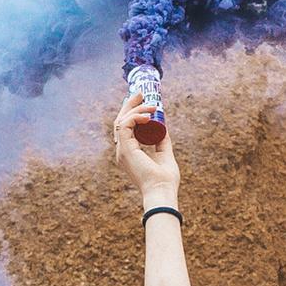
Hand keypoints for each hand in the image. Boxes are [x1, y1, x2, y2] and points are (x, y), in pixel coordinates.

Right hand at [115, 88, 180, 206]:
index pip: (125, 127)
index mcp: (129, 152)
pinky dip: (135, 117)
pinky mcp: (125, 149)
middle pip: (120, 121)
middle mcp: (122, 151)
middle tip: (141, 93)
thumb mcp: (165, 154)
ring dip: (135, 109)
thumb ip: (162, 141)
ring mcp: (122, 150)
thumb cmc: (164, 179)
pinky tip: (147, 116)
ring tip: (151, 105)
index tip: (142, 101)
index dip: (131, 112)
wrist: (162, 191)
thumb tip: (163, 127)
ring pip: (121, 121)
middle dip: (130, 105)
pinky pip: (125, 125)